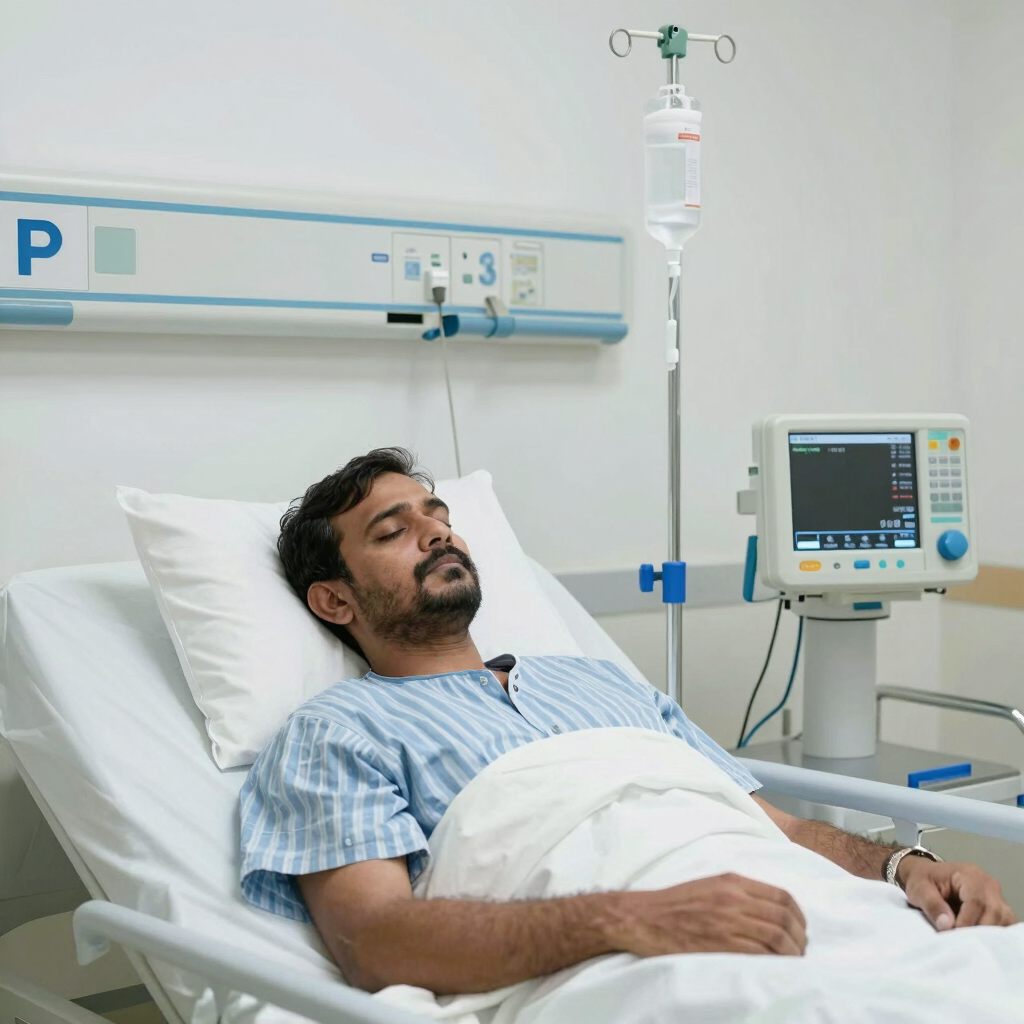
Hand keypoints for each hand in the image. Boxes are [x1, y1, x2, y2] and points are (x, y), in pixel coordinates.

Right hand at [606, 873, 806, 956]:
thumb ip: (737, 893)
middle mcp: (734, 899)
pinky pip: (759, 954)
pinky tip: (776, 969)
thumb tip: (767, 910)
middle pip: (784, 918)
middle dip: (800, 937)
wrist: (645, 918)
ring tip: (792, 962)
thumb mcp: (709, 885)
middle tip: (800, 950)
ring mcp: (727, 922)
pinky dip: (774, 962)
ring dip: (792, 953)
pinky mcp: (720, 944)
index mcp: (732, 882)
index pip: (781, 897)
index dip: (799, 916)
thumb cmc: (674, 904)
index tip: (801, 930)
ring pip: (777, 937)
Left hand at [898, 857, 1017, 930]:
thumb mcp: (919, 889)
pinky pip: (1006, 923)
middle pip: (995, 912)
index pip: (976, 901)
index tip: (954, 935)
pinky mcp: (998, 907)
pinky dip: (996, 934)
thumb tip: (947, 926)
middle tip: (962, 942)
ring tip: (971, 941)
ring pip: (1005, 919)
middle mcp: (988, 884)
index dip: (967, 922)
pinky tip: (980, 940)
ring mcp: (996, 895)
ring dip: (990, 934)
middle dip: (979, 931)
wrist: (926, 875)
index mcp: (968, 875)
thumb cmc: (923, 880)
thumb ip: (932, 906)